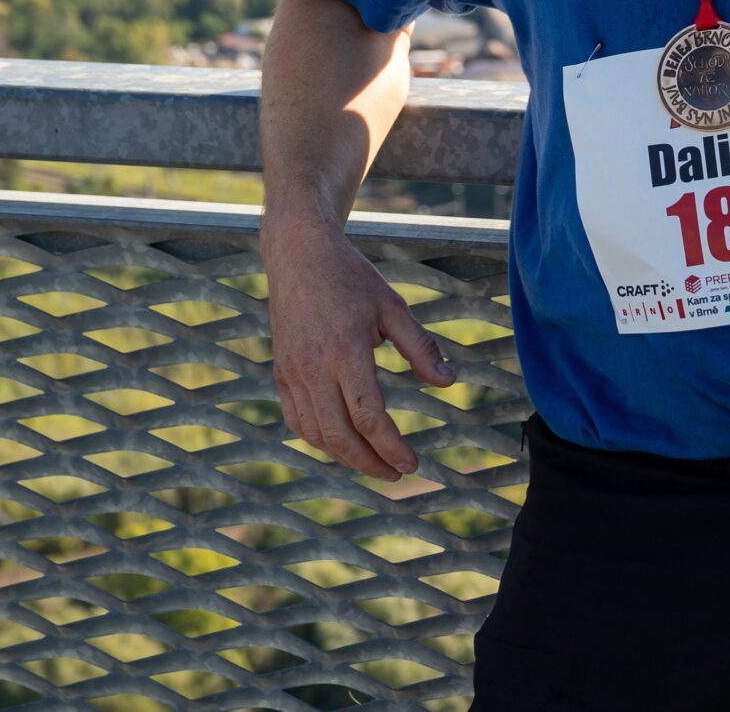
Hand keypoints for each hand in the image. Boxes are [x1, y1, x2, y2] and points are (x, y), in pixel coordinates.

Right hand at [260, 213, 454, 478]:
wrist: (299, 255)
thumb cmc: (351, 278)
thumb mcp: (393, 306)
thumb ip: (420, 347)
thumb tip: (448, 383)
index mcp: (346, 352)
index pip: (368, 417)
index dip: (391, 447)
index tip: (412, 463)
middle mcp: (314, 368)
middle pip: (340, 436)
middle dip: (370, 463)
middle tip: (396, 474)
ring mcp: (292, 373)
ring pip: (316, 434)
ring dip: (345, 457)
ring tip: (373, 464)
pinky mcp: (281, 372)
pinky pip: (296, 420)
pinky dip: (318, 440)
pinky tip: (340, 444)